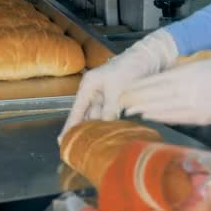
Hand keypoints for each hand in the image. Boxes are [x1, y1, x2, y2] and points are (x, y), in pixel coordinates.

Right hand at [58, 29, 178, 141]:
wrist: (147, 60)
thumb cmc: (129, 68)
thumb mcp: (117, 88)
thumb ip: (109, 108)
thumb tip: (103, 126)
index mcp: (88, 86)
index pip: (76, 110)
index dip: (69, 126)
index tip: (62, 141)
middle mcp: (93, 92)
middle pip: (84, 116)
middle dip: (80, 132)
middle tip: (75, 149)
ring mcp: (104, 97)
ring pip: (96, 118)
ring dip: (95, 131)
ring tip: (89, 147)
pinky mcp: (115, 101)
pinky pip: (108, 117)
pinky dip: (107, 126)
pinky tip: (106, 137)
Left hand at [118, 50, 210, 125]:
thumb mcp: (202, 57)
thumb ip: (182, 64)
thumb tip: (167, 70)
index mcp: (185, 75)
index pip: (153, 83)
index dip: (136, 88)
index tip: (124, 89)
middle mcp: (185, 93)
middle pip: (153, 98)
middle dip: (135, 100)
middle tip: (120, 102)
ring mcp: (193, 108)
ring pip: (162, 110)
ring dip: (145, 110)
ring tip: (131, 110)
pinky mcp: (201, 118)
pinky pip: (176, 118)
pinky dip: (161, 117)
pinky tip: (151, 116)